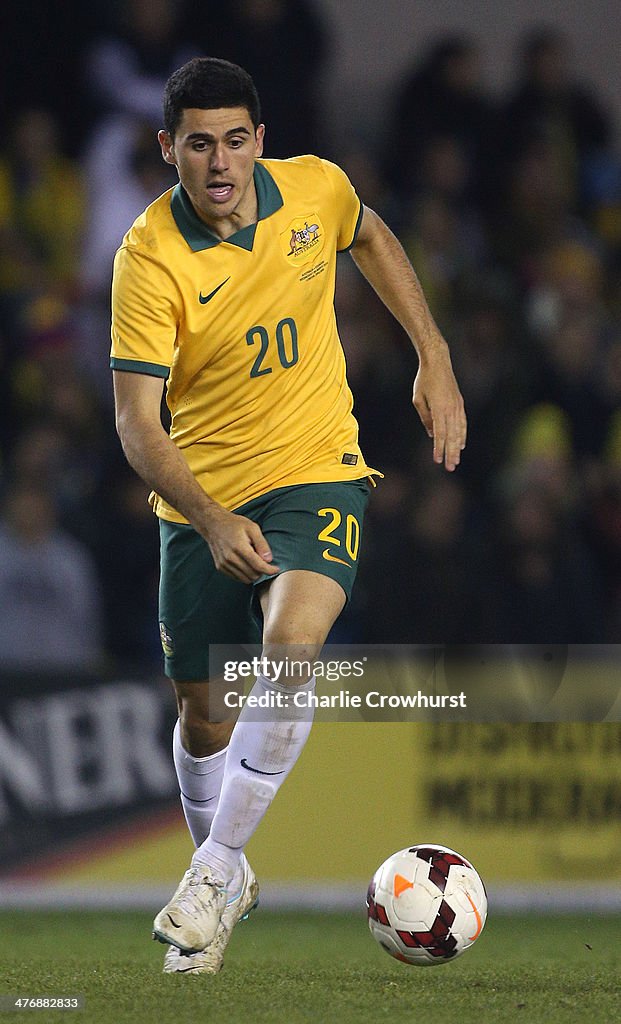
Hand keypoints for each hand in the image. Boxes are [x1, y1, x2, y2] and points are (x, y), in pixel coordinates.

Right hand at [200, 507, 279, 582]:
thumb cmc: (234, 524)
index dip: (269, 570)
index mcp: (239, 547)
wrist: (213, 525)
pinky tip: (246, 563)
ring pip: (245, 579)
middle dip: (262, 571)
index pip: (258, 566)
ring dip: (253, 574)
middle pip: (253, 574)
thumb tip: (269, 559)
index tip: (276, 569)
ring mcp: (224, 564)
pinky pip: (237, 577)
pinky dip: (244, 574)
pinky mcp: (220, 567)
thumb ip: (262, 544)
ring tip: (254, 561)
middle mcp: (230, 558)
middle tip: (264, 561)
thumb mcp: (252, 528)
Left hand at [412, 349, 466, 470]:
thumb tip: (431, 434)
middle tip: (450, 467)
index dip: (438, 448)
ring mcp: (457, 406)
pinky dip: (462, 435)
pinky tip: (461, 445)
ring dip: (457, 447)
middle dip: (450, 453)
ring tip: (456, 460)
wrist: (438, 362)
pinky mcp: (460, 404)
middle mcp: (451, 409)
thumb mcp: (418, 399)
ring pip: (459, 431)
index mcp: (439, 408)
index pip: (439, 433)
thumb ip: (425, 417)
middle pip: (451, 436)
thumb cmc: (424, 380)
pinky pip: (462, 423)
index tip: (437, 460)